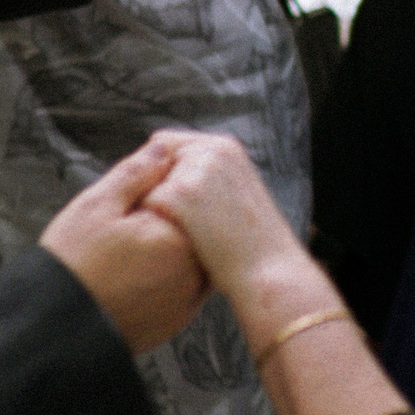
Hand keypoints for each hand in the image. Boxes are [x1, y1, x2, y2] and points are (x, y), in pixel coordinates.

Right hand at [40, 139, 208, 353]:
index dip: (159, 189)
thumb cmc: (70, 267)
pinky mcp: (179, 318)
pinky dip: (168, 272)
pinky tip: (136, 272)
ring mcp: (189, 298)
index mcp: (180, 237)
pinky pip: (184, 283)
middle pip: (196, 227)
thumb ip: (137, 173)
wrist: (54, 328)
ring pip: (193, 255)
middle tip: (123, 230)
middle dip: (167, 218)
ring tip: (127, 251)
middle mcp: (195, 271)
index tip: (131, 201)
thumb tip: (164, 148)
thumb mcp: (96, 204)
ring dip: (170, 245)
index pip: (191, 195)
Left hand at [136, 130, 308, 295]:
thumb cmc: (251, 243)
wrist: (268, 271)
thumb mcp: (237, 191)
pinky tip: (183, 241)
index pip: (168, 144)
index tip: (176, 204)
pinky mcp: (179, 194)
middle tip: (185, 223)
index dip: (163, 174)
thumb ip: (206, 174)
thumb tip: (165, 175)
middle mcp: (210, 150)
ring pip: (147, 186)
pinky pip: (145, 206)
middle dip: (158, 191)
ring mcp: (194, 170)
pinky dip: (154, 226)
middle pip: (153, 165)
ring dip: (158, 210)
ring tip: (191, 233)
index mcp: (226, 147)